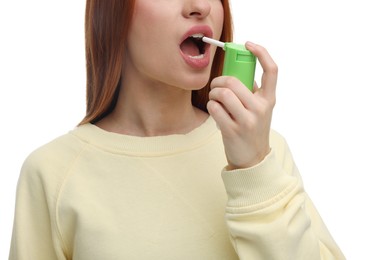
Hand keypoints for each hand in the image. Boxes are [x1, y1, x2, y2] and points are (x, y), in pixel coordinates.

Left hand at [207, 42, 276, 169]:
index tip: (248, 44)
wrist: (252, 159)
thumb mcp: (260, 110)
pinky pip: (214, 109)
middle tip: (216, 87)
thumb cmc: (252, 130)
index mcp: (269, 100)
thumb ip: (254, 92)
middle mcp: (261, 108)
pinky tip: (214, 111)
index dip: (261, 52)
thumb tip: (241, 73)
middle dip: (219, 81)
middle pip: (234, 81)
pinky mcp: (233, 130)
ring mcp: (248, 120)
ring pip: (222, 94)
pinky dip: (211, 107)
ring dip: (213, 94)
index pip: (272, 70)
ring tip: (215, 100)